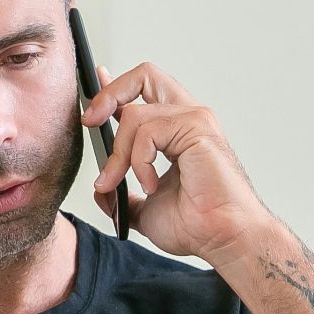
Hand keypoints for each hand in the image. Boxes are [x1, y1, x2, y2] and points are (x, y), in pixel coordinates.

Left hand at [81, 61, 276, 267]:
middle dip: (109, 93)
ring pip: (135, 114)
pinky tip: (151, 185)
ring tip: (116, 183)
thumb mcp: (144, 209)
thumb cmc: (197, 225)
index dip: (113, 86)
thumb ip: (123, 196)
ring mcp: (195, 119)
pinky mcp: (197, 128)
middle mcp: (188, 118)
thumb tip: (100, 191)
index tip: (93, 85)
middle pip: (144, 75)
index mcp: (176, 131)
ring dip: (117, 154)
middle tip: (90, 122)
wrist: (223, 238)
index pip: (143, 92)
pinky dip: (138, 161)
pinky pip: (147, 132)